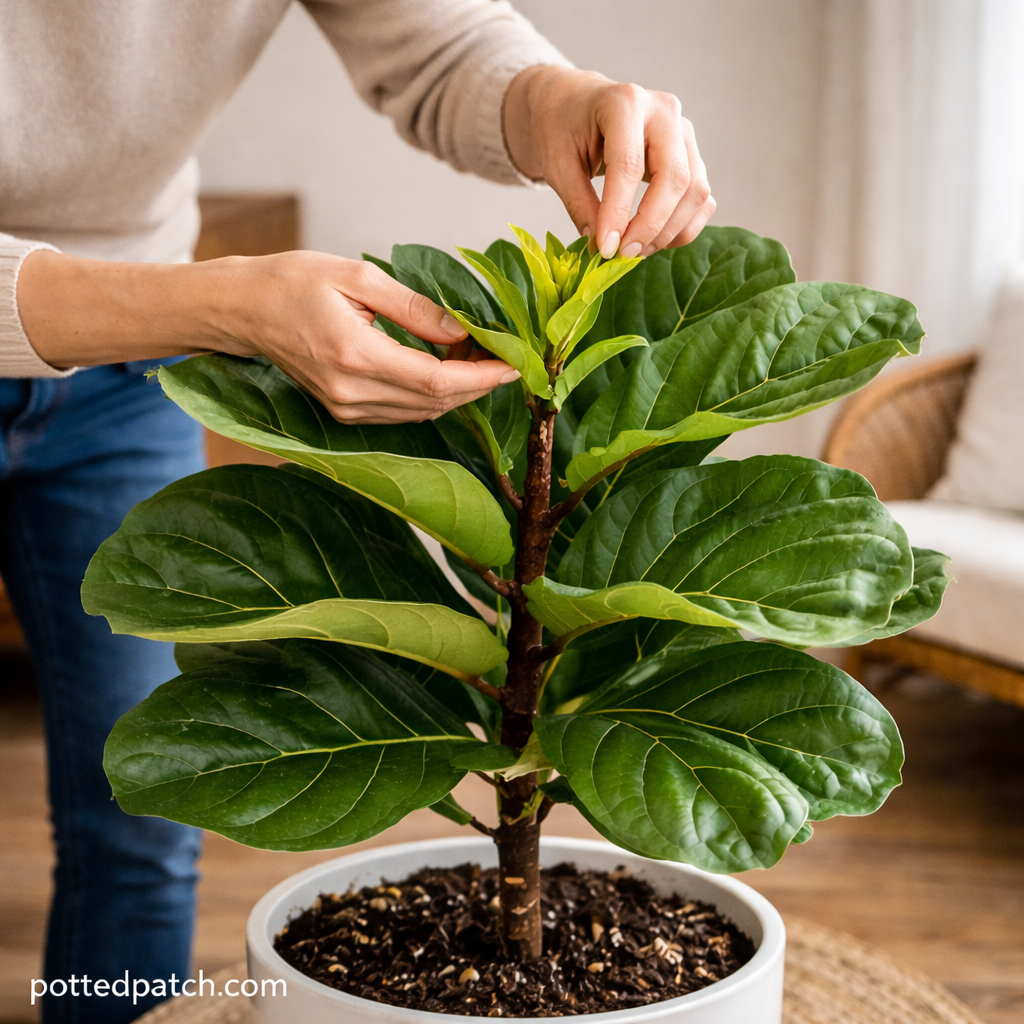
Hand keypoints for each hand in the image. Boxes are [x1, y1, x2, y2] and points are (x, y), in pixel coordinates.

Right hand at [18, 249, 518, 423]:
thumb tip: (463, 332)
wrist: (241, 310)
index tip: (513, 363)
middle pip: (435, 404)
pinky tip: (447, 372)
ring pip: (421, 413)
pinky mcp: (342, 411)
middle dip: (477, 385)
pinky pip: (401, 413)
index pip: (437, 381)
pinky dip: (431, 397)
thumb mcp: (358, 279)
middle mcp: (350, 393)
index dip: (481, 377)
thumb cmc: (292, 281)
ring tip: (481, 361)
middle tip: (506, 359)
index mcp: (354, 355)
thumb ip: (416, 308)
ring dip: (457, 393)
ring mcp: (344, 408)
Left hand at [504, 66, 715, 258]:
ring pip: (695, 190)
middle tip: (623, 254)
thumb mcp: (557, 164)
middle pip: (675, 177)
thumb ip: (579, 203)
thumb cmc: (562, 128)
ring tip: (634, 250)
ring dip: (669, 231)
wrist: (576, 103)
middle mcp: (663, 111)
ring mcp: (683, 132)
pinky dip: (683, 226)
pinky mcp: (691, 153)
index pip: (629, 165)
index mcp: (624, 103)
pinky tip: (654, 240)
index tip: (606, 249)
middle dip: (651, 225)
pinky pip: (701, 198)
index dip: (618, 213)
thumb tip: (603, 245)